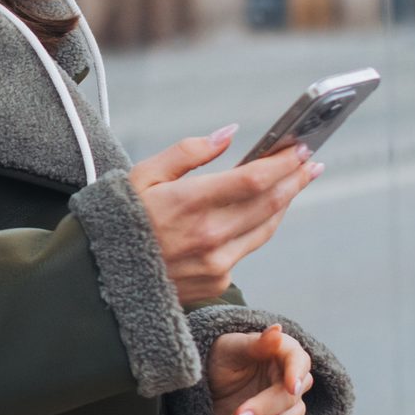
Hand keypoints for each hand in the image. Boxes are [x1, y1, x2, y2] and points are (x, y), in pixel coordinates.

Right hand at [127, 127, 322, 305]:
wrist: (102, 278)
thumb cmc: (119, 219)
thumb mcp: (142, 175)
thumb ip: (188, 151)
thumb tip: (229, 133)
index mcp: (188, 204)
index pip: (253, 179)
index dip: (283, 162)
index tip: (301, 147)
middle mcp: (209, 236)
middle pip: (270, 202)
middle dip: (295, 178)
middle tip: (312, 161)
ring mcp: (216, 263)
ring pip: (266, 226)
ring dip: (286, 201)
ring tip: (298, 181)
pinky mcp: (217, 281)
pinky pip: (248, 247)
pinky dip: (260, 225)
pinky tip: (265, 209)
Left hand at [208, 323, 312, 414]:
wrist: (207, 384)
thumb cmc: (221, 358)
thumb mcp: (230, 346)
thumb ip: (255, 343)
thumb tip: (277, 331)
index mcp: (282, 354)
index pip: (299, 360)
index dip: (296, 373)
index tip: (291, 386)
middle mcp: (289, 383)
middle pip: (289, 399)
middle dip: (262, 410)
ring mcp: (285, 409)